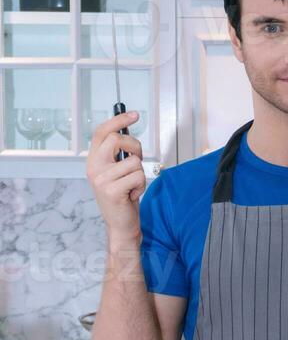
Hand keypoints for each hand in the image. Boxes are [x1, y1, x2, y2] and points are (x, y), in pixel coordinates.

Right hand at [86, 110, 144, 240]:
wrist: (120, 225)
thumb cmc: (123, 197)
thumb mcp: (117, 172)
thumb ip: (118, 154)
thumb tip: (127, 131)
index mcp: (93, 161)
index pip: (102, 132)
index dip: (118, 120)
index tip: (135, 114)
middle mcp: (93, 168)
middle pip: (117, 139)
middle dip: (135, 146)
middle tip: (137, 160)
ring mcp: (101, 179)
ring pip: (134, 161)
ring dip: (140, 174)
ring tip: (132, 186)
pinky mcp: (112, 191)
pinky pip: (138, 176)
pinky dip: (141, 185)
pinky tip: (133, 195)